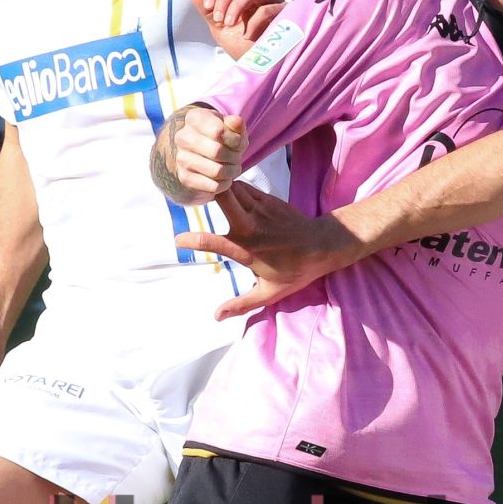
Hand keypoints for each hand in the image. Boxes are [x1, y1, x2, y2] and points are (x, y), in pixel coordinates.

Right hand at [165, 105, 248, 199]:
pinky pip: (213, 186)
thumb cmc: (221, 138)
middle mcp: (182, 137)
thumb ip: (236, 124)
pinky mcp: (185, 178)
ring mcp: (181, 158)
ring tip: (233, 168)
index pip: (219, 131)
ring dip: (232, 172)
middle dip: (235, 157)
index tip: (238, 143)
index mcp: (193, 118)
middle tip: (238, 158)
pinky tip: (225, 178)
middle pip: (217, 152)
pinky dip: (225, 184)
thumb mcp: (231, 127)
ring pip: (216, 171)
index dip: (236, 140)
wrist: (204, 154)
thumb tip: (236, 122)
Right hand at [179, 182, 358, 319]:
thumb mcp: (269, 294)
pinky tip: (228, 191)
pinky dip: (233, 186)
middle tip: (195, 194)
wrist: (324, 245)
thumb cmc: (296, 272)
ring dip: (219, 188)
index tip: (178, 241)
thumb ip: (241, 304)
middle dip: (207, 192)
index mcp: (247, 249)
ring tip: (207, 191)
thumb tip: (217, 317)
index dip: (192, 241)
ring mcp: (261, 209)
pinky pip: (244, 186)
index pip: (213, 243)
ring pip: (232, 187)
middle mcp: (251, 226)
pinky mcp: (269, 199)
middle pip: (222, 197)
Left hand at [191, 0, 283, 59]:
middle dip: (224, 0)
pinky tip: (248, 36)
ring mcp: (273, 2)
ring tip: (230, 25)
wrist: (261, 68)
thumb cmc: (242, 47)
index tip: (207, 7)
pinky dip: (253, 22)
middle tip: (219, 20)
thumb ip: (208, 11)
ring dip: (236, 6)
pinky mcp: (285, 14)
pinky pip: (267, 9)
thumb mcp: (220, 29)